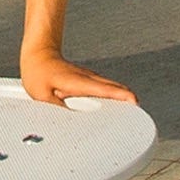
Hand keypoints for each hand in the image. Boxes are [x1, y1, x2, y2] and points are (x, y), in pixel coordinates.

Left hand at [15, 50, 135, 108]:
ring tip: (134, 113)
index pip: (104, 89)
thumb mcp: (41, 95)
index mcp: (78, 82)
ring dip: (124, 98)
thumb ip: (56, 111)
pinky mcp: (89, 81)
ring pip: (112, 87)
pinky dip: (116, 96)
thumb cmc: (39, 73)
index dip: (120, 96)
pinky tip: (121, 105)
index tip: (134, 102)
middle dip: (129, 100)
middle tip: (140, 115)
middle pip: (115, 88)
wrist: (40, 54)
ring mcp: (90, 78)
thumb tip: (68, 125)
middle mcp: (88, 78)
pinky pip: (107, 89)